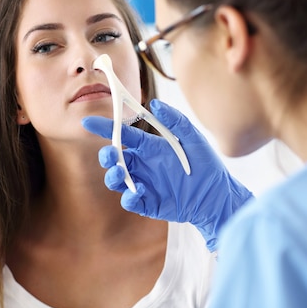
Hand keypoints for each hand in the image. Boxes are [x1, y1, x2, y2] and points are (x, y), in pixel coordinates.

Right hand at [82, 99, 252, 250]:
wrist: (218, 197)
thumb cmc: (207, 165)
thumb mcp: (193, 138)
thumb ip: (174, 120)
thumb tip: (154, 103)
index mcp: (150, 147)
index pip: (123, 136)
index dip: (105, 129)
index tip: (88, 123)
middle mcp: (144, 165)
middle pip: (115, 159)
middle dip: (106, 157)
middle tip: (110, 154)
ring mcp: (144, 185)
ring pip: (117, 180)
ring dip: (113, 176)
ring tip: (121, 174)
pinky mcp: (148, 204)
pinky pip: (131, 201)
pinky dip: (129, 197)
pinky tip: (138, 192)